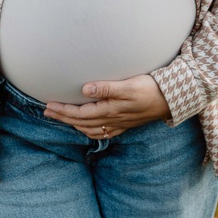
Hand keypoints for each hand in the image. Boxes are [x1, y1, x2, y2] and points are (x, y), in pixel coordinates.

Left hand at [43, 75, 169, 137]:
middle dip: (63, 117)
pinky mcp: (125, 123)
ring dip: (74, 124)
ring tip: (63, 117)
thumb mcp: (127, 86)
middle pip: (82, 123)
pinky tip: (87, 126)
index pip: (80, 114)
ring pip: (90, 129)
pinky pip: (102, 132)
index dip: (63, 111)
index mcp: (110, 111)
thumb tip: (84, 90)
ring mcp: (119, 124)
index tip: (48, 106)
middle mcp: (112, 120)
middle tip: (47, 112)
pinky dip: (89, 130)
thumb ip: (106, 88)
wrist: (170, 99)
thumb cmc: (149, 89)